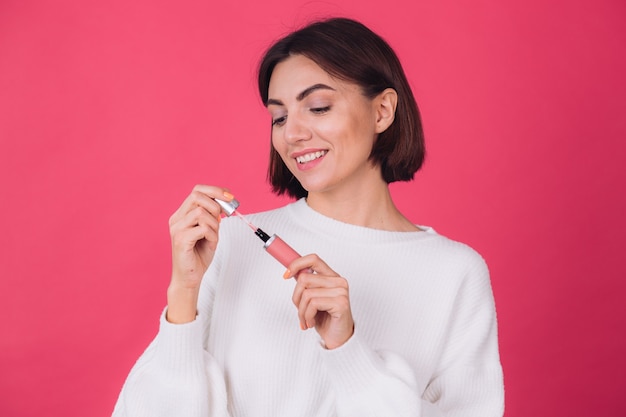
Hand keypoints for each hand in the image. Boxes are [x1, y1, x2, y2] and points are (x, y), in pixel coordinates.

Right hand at [166, 185, 233, 322]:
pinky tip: (211, 244)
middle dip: (216, 204)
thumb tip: (224, 202)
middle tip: (222, 218)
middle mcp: (176, 219)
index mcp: (182, 215)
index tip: (229, 196)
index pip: (197, 191)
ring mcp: (177, 229)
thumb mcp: (210, 231)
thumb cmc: (199, 255)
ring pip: (201, 212)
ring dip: (214, 224)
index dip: (215, 190)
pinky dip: (213, 236)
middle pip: (196, 196)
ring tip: (213, 237)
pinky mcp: (181, 240)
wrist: (189, 278)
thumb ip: (213, 216)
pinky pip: (203, 229)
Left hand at [287, 255, 353, 348]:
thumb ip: (306, 284)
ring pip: (307, 293)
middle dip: (296, 298)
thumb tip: (291, 271)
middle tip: (300, 310)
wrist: (337, 339)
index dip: (296, 264)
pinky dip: (307, 316)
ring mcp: (341, 291)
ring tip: (306, 320)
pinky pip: (313, 304)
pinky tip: (312, 323)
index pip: (313, 259)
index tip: (286, 275)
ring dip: (301, 311)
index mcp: (331, 276)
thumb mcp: (311, 298)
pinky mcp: (341, 303)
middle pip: (304, 279)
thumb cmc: (325, 319)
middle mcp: (338, 281)